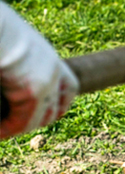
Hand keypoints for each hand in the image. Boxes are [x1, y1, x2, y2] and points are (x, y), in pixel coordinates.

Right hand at [0, 1, 78, 139]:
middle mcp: (53, 70)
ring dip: (19, 127)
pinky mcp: (32, 91)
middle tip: (15, 126)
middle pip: (55, 107)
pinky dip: (8, 129)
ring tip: (2, 131)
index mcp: (48, 57)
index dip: (61, 104)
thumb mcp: (13, 41)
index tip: (49, 115)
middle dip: (39, 120)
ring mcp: (46, 82)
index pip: (69, 87)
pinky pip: (22, 121)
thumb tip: (13, 73)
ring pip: (39, 118)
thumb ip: (20, 59)